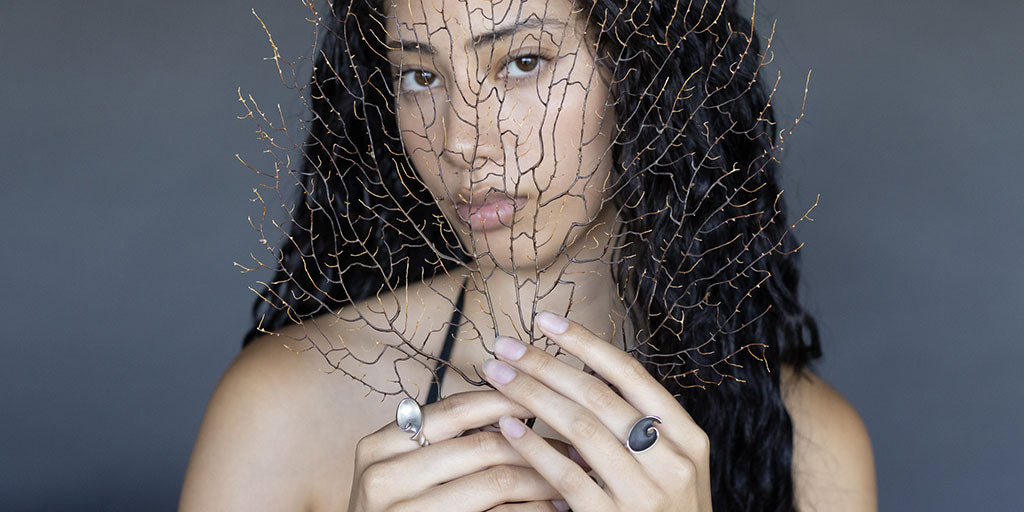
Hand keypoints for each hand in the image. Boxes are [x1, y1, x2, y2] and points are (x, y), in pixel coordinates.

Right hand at [347, 389, 589, 511]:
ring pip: (495, 482)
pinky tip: (554, 509)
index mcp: (379, 446)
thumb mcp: (405, 472)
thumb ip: (443, 441)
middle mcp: (382, 477)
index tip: (552, 397)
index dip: (509, 400)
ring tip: (573, 475)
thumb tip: (517, 399)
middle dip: (536, 443)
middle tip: (576, 443)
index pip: (457, 409)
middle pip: (481, 446)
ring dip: (543, 478)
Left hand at [481, 311, 713, 511]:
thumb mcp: (673, 469)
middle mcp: (671, 461)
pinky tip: (507, 428)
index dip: (586, 344)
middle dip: (545, 364)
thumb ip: (642, 428)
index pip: (632, 375)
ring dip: (531, 395)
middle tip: (503, 345)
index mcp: (688, 438)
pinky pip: (566, 477)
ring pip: (580, 427)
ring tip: (495, 376)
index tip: (546, 321)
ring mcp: (645, 494)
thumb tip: (583, 375)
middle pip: (599, 395)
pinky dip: (534, 448)